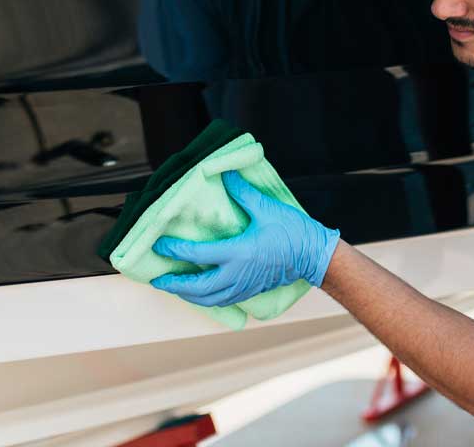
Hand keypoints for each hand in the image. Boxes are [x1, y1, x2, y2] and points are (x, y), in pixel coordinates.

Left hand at [149, 170, 340, 306]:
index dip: (175, 250)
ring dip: (189, 295)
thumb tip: (225, 174)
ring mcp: (244, 286)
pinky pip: (222, 300)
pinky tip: (201, 292)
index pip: (198, 254)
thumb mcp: (266, 208)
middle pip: (198, 287)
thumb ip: (242, 192)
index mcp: (238, 253)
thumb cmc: (292, 232)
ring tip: (175, 287)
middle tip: (159, 278)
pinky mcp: (251, 290)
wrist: (314, 255)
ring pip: (209, 298)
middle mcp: (237, 274)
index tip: (160, 245)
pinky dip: (206, 298)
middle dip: (175, 284)